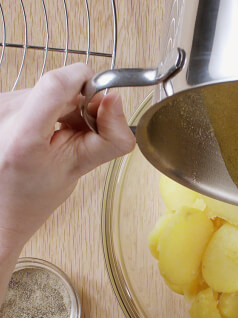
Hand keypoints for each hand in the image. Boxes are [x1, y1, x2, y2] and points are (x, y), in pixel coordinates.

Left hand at [0, 63, 134, 250]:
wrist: (0, 207)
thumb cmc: (32, 197)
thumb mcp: (79, 170)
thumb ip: (108, 138)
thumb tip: (115, 101)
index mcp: (22, 137)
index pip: (56, 83)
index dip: (85, 80)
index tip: (99, 95)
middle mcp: (2, 115)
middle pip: (56, 88)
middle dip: (78, 105)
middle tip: (79, 133)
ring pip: (45, 91)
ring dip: (62, 109)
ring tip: (58, 138)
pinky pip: (32, 96)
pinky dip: (46, 111)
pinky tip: (44, 134)